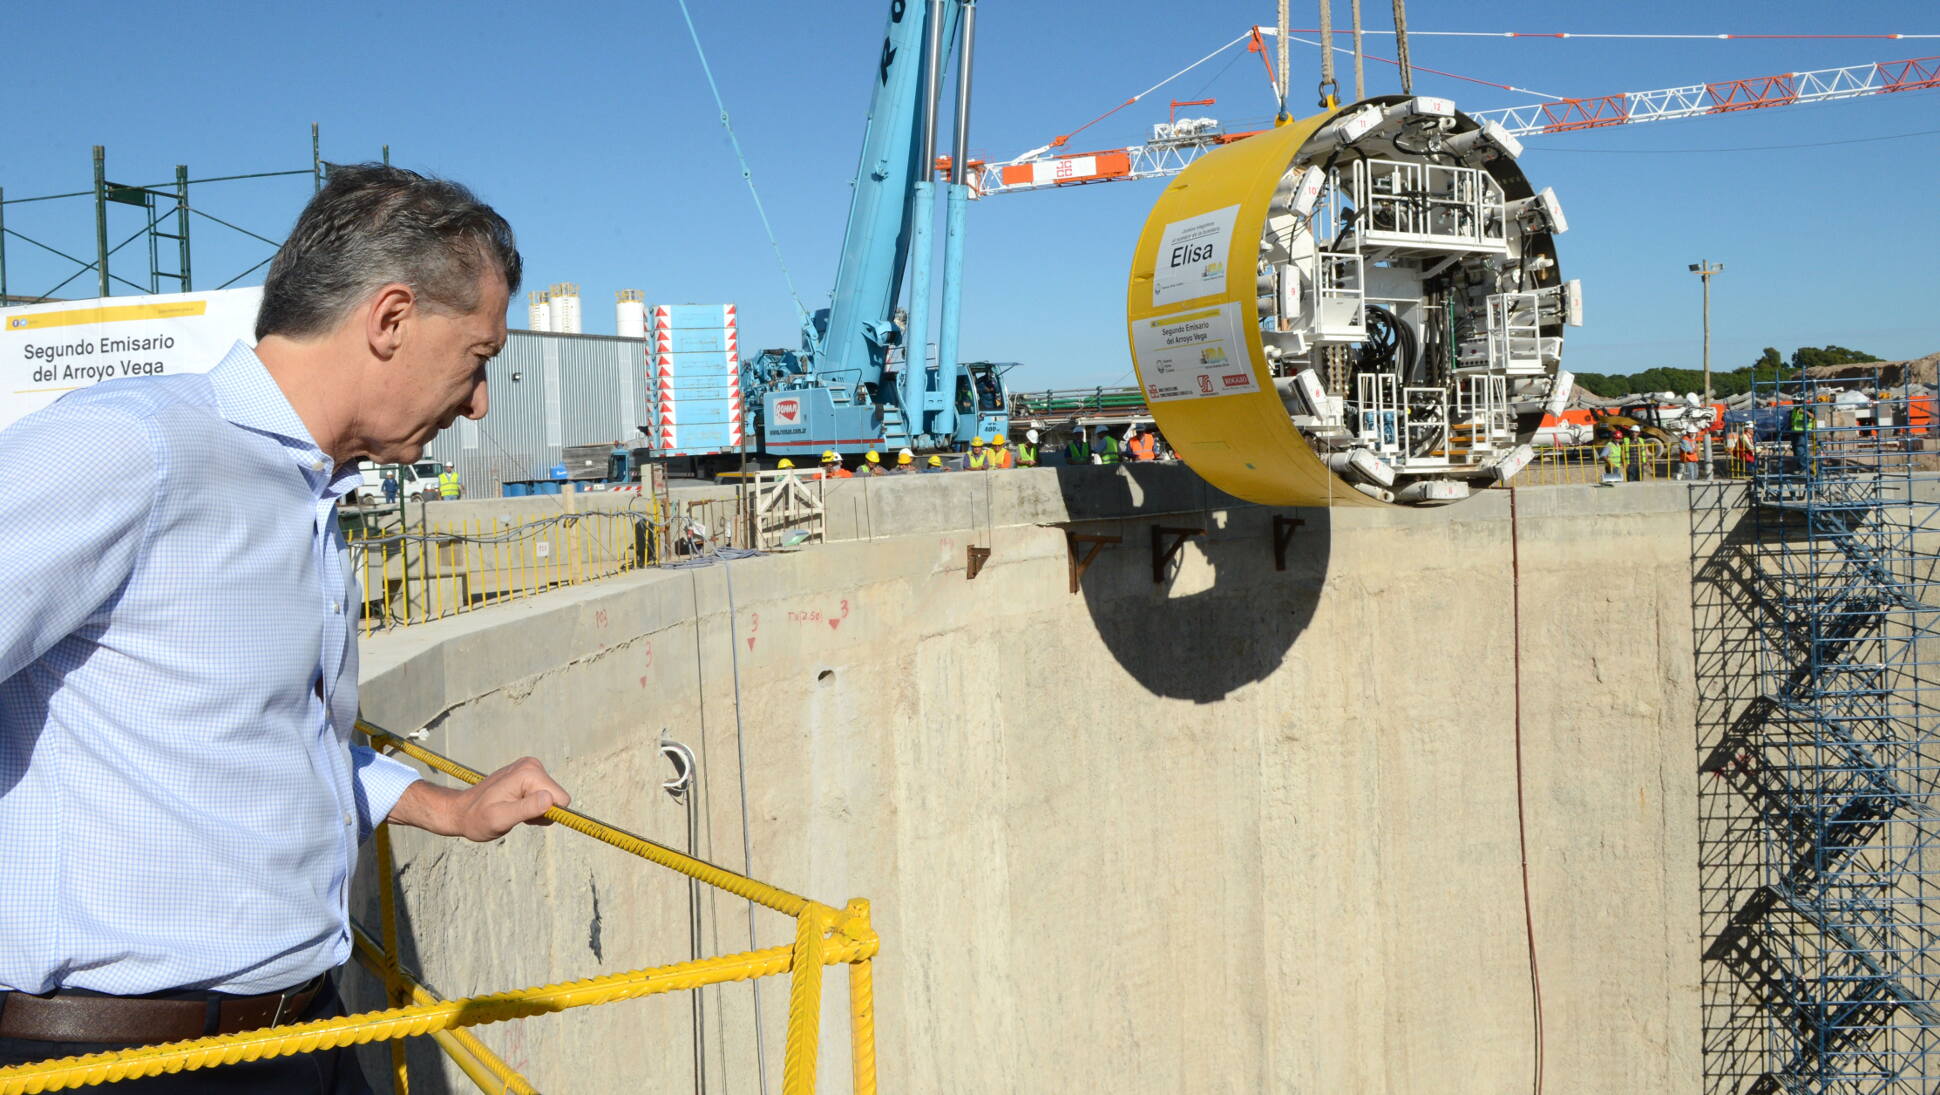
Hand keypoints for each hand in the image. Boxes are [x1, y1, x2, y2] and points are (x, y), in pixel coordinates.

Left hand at [390, 757, 570, 841]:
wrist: (461, 811)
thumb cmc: (477, 818)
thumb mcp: (500, 819)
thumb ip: (526, 808)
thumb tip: (550, 799)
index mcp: (528, 773)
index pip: (561, 799)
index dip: (546, 814)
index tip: (524, 817)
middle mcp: (532, 765)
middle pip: (557, 797)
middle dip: (541, 811)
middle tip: (516, 815)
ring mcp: (530, 768)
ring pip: (551, 798)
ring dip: (535, 810)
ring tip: (513, 811)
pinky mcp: (528, 774)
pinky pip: (544, 795)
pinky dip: (531, 806)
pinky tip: (514, 806)